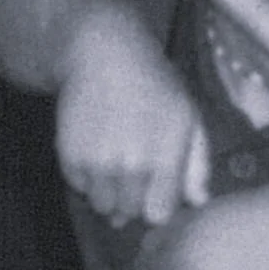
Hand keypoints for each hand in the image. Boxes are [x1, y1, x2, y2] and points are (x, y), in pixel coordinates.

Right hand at [58, 6, 211, 226]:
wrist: (102, 55)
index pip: (158, 214)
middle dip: (133, 200)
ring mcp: (97, 162)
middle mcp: (130, 164)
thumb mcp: (188, 117)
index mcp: (164, 158)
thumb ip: (197, 163)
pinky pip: (78, 187)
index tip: (157, 191)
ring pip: (102, 205)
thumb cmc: (154, 86)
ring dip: (108, 193)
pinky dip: (86, 178)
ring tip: (115, 161)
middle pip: (129, 213)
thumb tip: (199, 201)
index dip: (158, 206)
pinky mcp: (69, 155)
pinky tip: (96, 151)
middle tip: (134, 171)